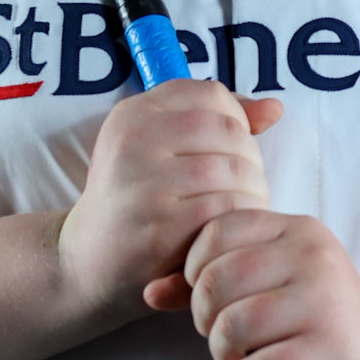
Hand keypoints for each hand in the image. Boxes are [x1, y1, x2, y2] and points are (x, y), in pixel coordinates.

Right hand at [58, 81, 281, 324]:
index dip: (235, 121)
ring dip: (252, 194)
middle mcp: (134, 140)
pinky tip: (228, 234)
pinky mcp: (160, 227)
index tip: (228, 151)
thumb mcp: (157, 149)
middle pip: (229, 132)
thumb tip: (274, 108)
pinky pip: (228, 211)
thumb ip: (215, 122)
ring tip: (238, 212)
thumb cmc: (135, 202)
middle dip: (250, 162)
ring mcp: (145, 183)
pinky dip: (240, 222)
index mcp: (133, 114)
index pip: (211, 95)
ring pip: (236, 171)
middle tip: (242, 189)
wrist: (85, 265)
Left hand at [179, 209, 359, 359]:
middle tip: (223, 337)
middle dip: (205, 319)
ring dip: (223, 355)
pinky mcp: (331, 352)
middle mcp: (313, 258)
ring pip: (232, 326)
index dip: (195, 269)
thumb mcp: (273, 286)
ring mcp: (325, 303)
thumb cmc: (318, 324)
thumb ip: (212, 282)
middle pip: (217, 281)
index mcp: (298, 230)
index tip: (210, 297)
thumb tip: (148, 290)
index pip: (217, 230)